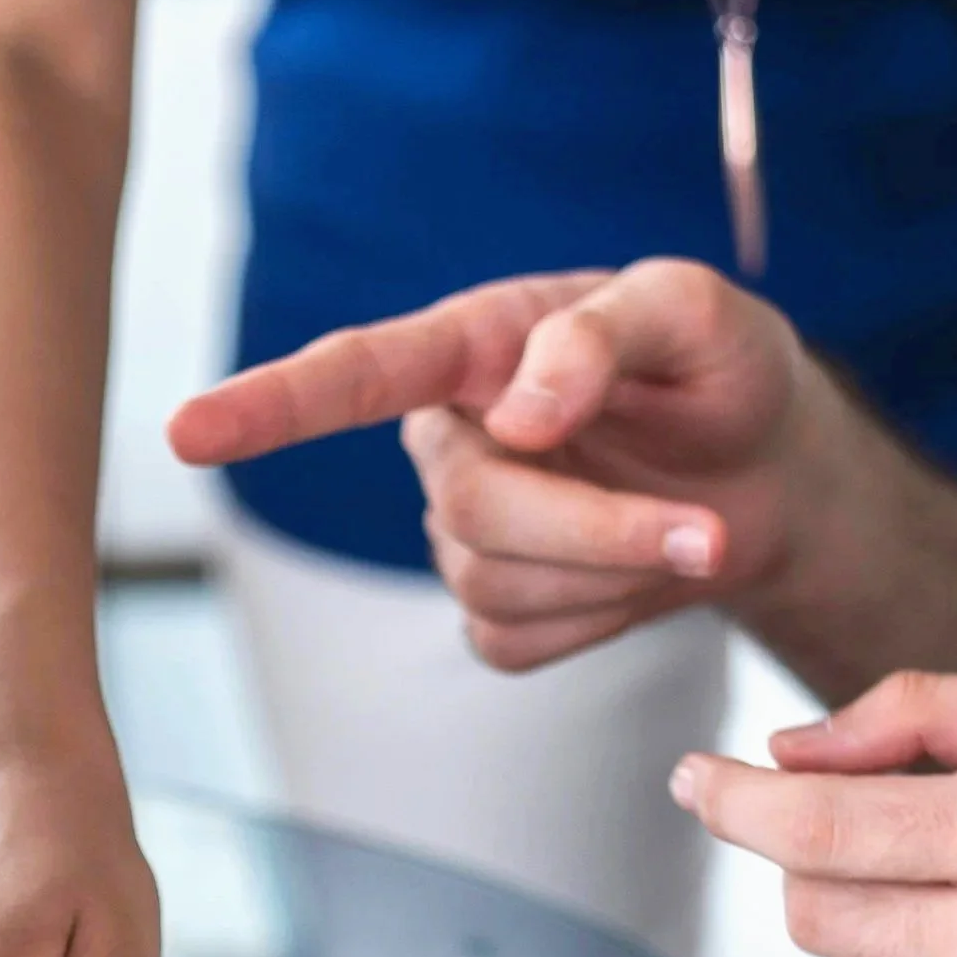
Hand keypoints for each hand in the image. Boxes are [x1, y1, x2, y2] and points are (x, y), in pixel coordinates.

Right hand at [169, 260, 850, 671]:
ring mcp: (465, 531)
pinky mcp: (496, 610)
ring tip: (690, 530)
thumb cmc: (722, 371)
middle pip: (470, 509)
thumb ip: (604, 334)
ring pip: (494, 585)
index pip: (353, 375)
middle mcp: (450, 437)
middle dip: (595, 530)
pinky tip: (635, 577)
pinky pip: (517, 642)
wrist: (771, 474)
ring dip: (614, 572)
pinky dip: (600, 622)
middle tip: (707, 531)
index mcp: (474, 346)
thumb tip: (519, 415)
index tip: (185, 433)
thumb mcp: (696, 314)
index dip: (266, 407)